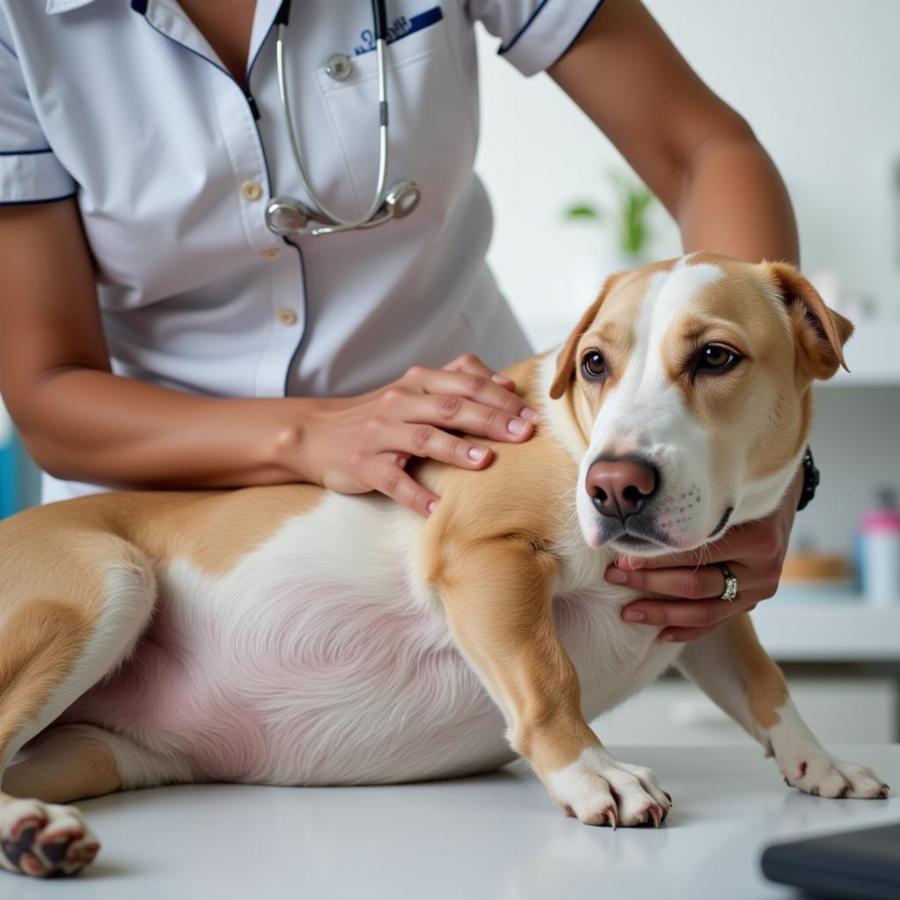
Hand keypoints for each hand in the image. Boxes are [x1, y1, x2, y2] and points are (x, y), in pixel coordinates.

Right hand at [300, 354, 536, 515]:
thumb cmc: (379, 415)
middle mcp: (399, 404)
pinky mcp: (364, 465)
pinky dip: (414, 495)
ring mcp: (380, 434)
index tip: (532, 413)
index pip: (465, 383)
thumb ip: (457, 381)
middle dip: (491, 419)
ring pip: (423, 439)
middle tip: (524, 433)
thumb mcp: (414, 389)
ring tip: (486, 461)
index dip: (500, 397)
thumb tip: (507, 382)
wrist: (317, 434)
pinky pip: (392, 481)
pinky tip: (436, 507)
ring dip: (456, 450)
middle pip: (451, 408)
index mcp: (417, 383)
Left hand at [605, 467, 803, 641]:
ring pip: (705, 610)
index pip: (697, 552)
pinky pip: (716, 621)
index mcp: (757, 537)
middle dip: (649, 583)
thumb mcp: (720, 488)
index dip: (657, 557)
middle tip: (614, 577)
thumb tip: (629, 518)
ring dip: (662, 614)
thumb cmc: (737, 487)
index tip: (623, 558)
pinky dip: (688, 629)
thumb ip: (688, 506)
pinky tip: (660, 634)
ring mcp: (760, 589)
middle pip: (697, 584)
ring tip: (628, 612)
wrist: (777, 496)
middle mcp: (763, 567)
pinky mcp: (753, 601)